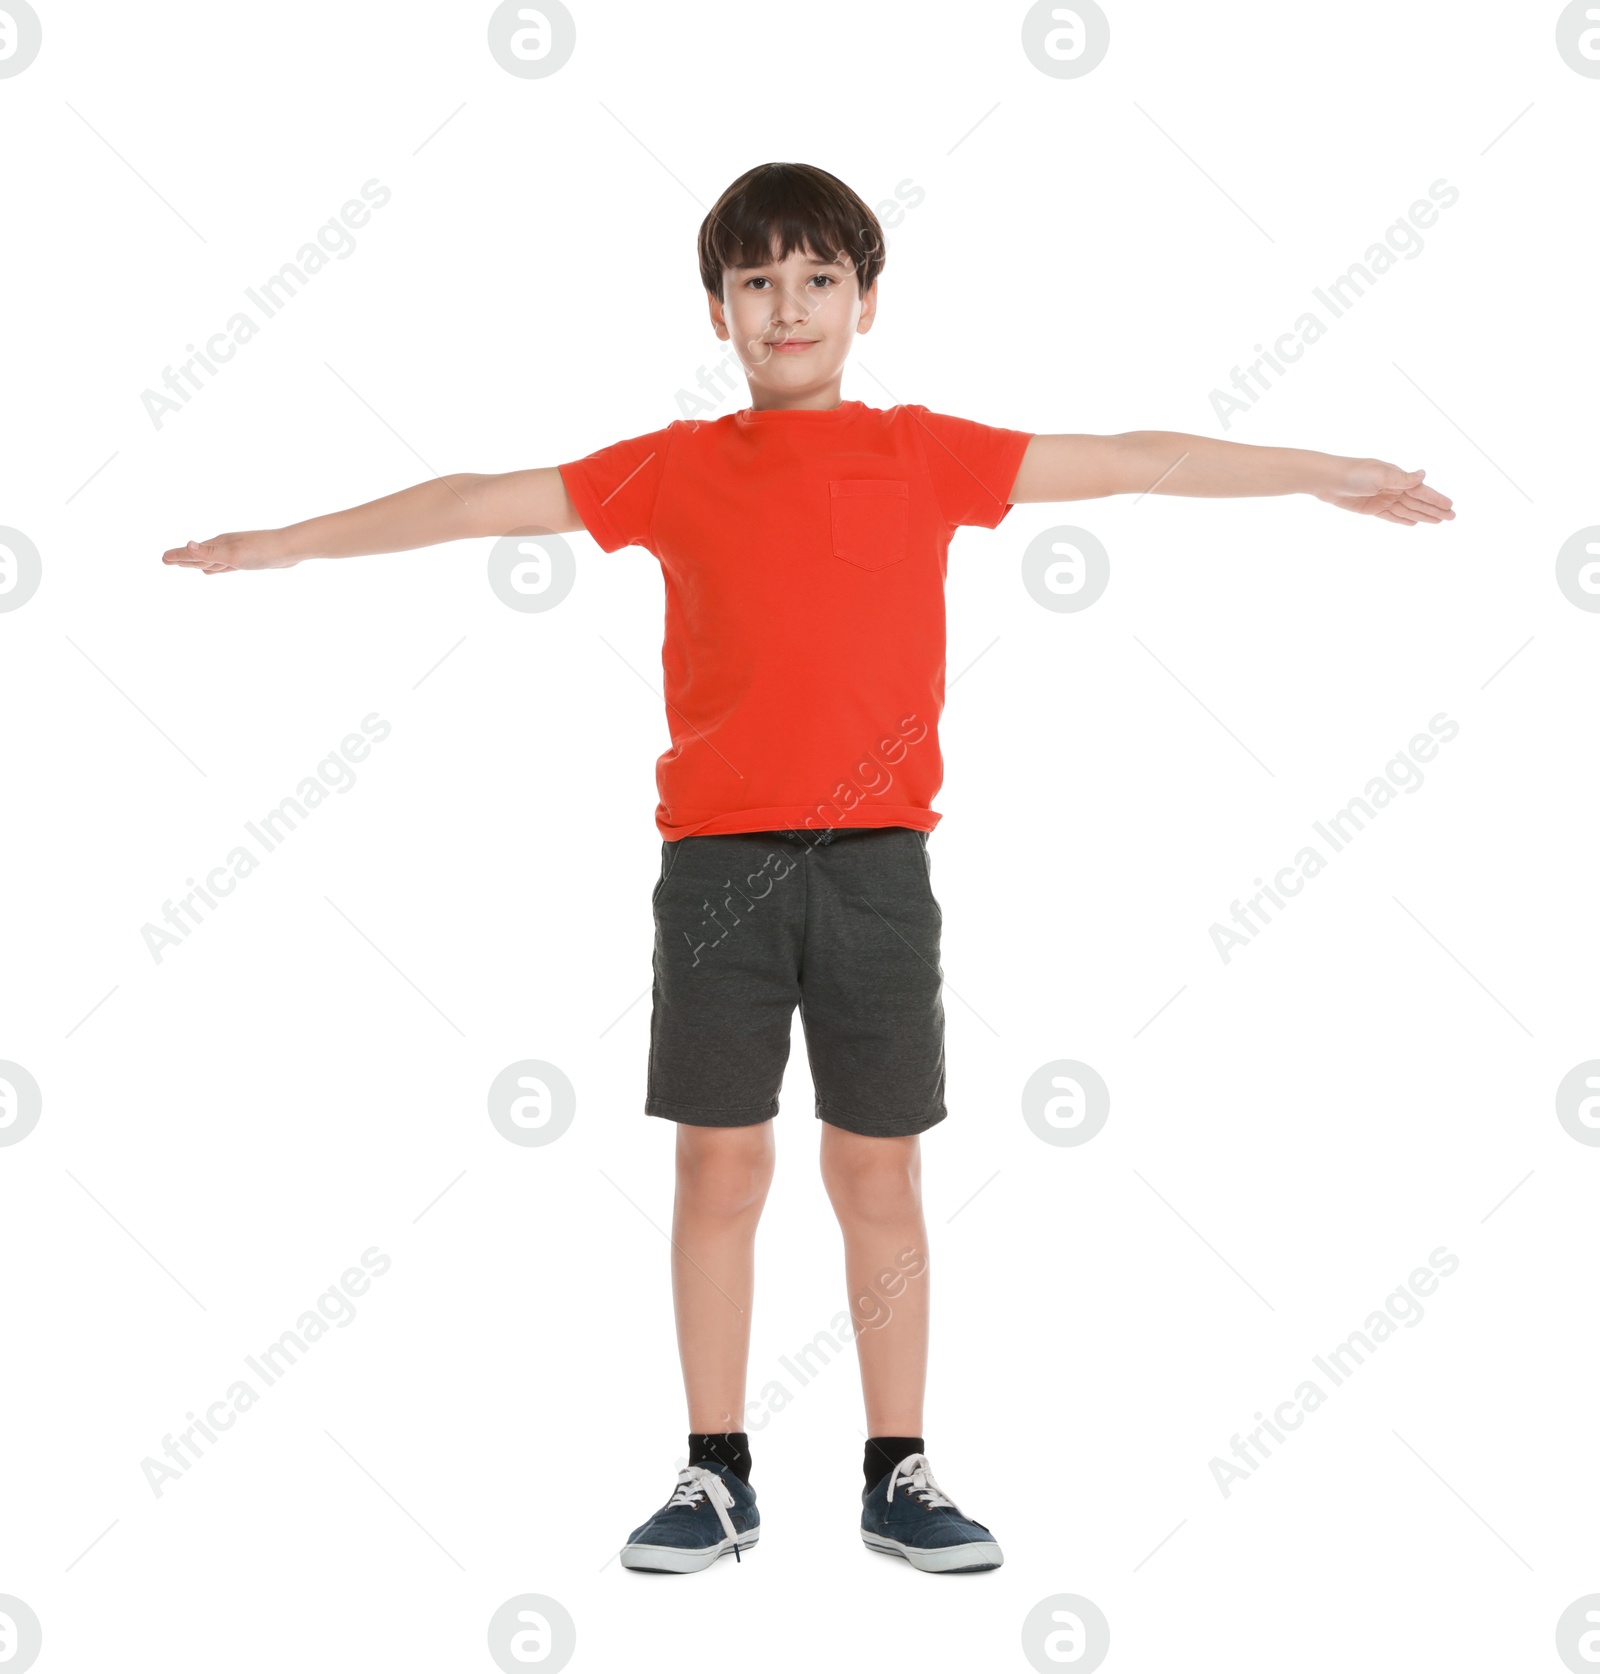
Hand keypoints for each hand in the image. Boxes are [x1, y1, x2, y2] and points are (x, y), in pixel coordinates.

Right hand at [160, 530, 299, 572]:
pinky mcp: (248, 559)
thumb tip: (186, 545)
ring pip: (211, 559)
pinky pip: (226, 565)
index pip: (192, 552)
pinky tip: (216, 569)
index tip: (162, 559)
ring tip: (187, 565)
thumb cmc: (262, 551)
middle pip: (198, 554)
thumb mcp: (232, 554)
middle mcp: (225, 546)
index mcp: (218, 545)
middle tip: (166, 560)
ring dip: (198, 562)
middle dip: (182, 558)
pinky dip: (217, 567)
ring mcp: (236, 552)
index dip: (177, 557)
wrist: (291, 548)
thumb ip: (209, 552)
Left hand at [1314, 459, 1454, 524]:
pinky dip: (1403, 519)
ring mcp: (1382, 499)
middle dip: (1434, 510)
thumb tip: (1424, 474)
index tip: (1451, 506)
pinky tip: (1414, 523)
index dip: (1436, 499)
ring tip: (1438, 522)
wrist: (1328, 480)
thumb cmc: (1354, 473)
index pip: (1422, 491)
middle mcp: (1393, 488)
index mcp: (1398, 478)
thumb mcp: (1380, 475)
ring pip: (1407, 510)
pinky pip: (1392, 516)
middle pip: (1418, 502)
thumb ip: (1402, 478)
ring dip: (1422, 515)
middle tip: (1452, 518)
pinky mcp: (1371, 509)